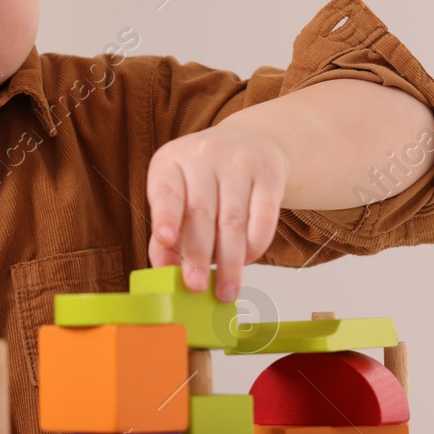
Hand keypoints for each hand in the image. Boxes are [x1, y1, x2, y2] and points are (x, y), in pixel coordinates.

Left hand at [146, 124, 287, 301]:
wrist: (250, 143)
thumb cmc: (204, 180)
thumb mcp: (178, 195)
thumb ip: (167, 233)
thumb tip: (164, 270)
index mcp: (170, 161)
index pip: (166, 190)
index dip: (165, 215)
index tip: (165, 239)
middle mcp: (203, 156)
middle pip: (201, 212)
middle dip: (198, 255)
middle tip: (196, 287)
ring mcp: (238, 162)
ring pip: (233, 220)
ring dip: (230, 261)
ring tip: (226, 290)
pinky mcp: (269, 175)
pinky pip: (263, 217)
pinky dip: (255, 245)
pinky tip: (247, 261)